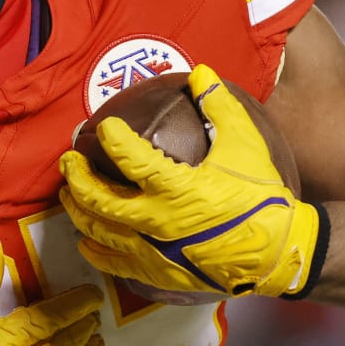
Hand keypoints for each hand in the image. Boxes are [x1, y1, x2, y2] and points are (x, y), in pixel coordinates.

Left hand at [58, 64, 326, 298]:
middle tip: (68, 160)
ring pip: (99, 232)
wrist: (277, 252)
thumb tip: (200, 72)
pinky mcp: (158, 273)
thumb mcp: (245, 144)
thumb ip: (219, 106)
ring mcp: (153, 252)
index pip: (130, 157)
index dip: (113, 139)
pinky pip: (115, 264)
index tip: (107, 126)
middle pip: (99, 199)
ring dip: (78, 211)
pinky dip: (96, 251)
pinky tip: (87, 241)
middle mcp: (156, 222)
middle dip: (77, 177)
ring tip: (68, 195)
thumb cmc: (260, 197)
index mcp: (176, 188)